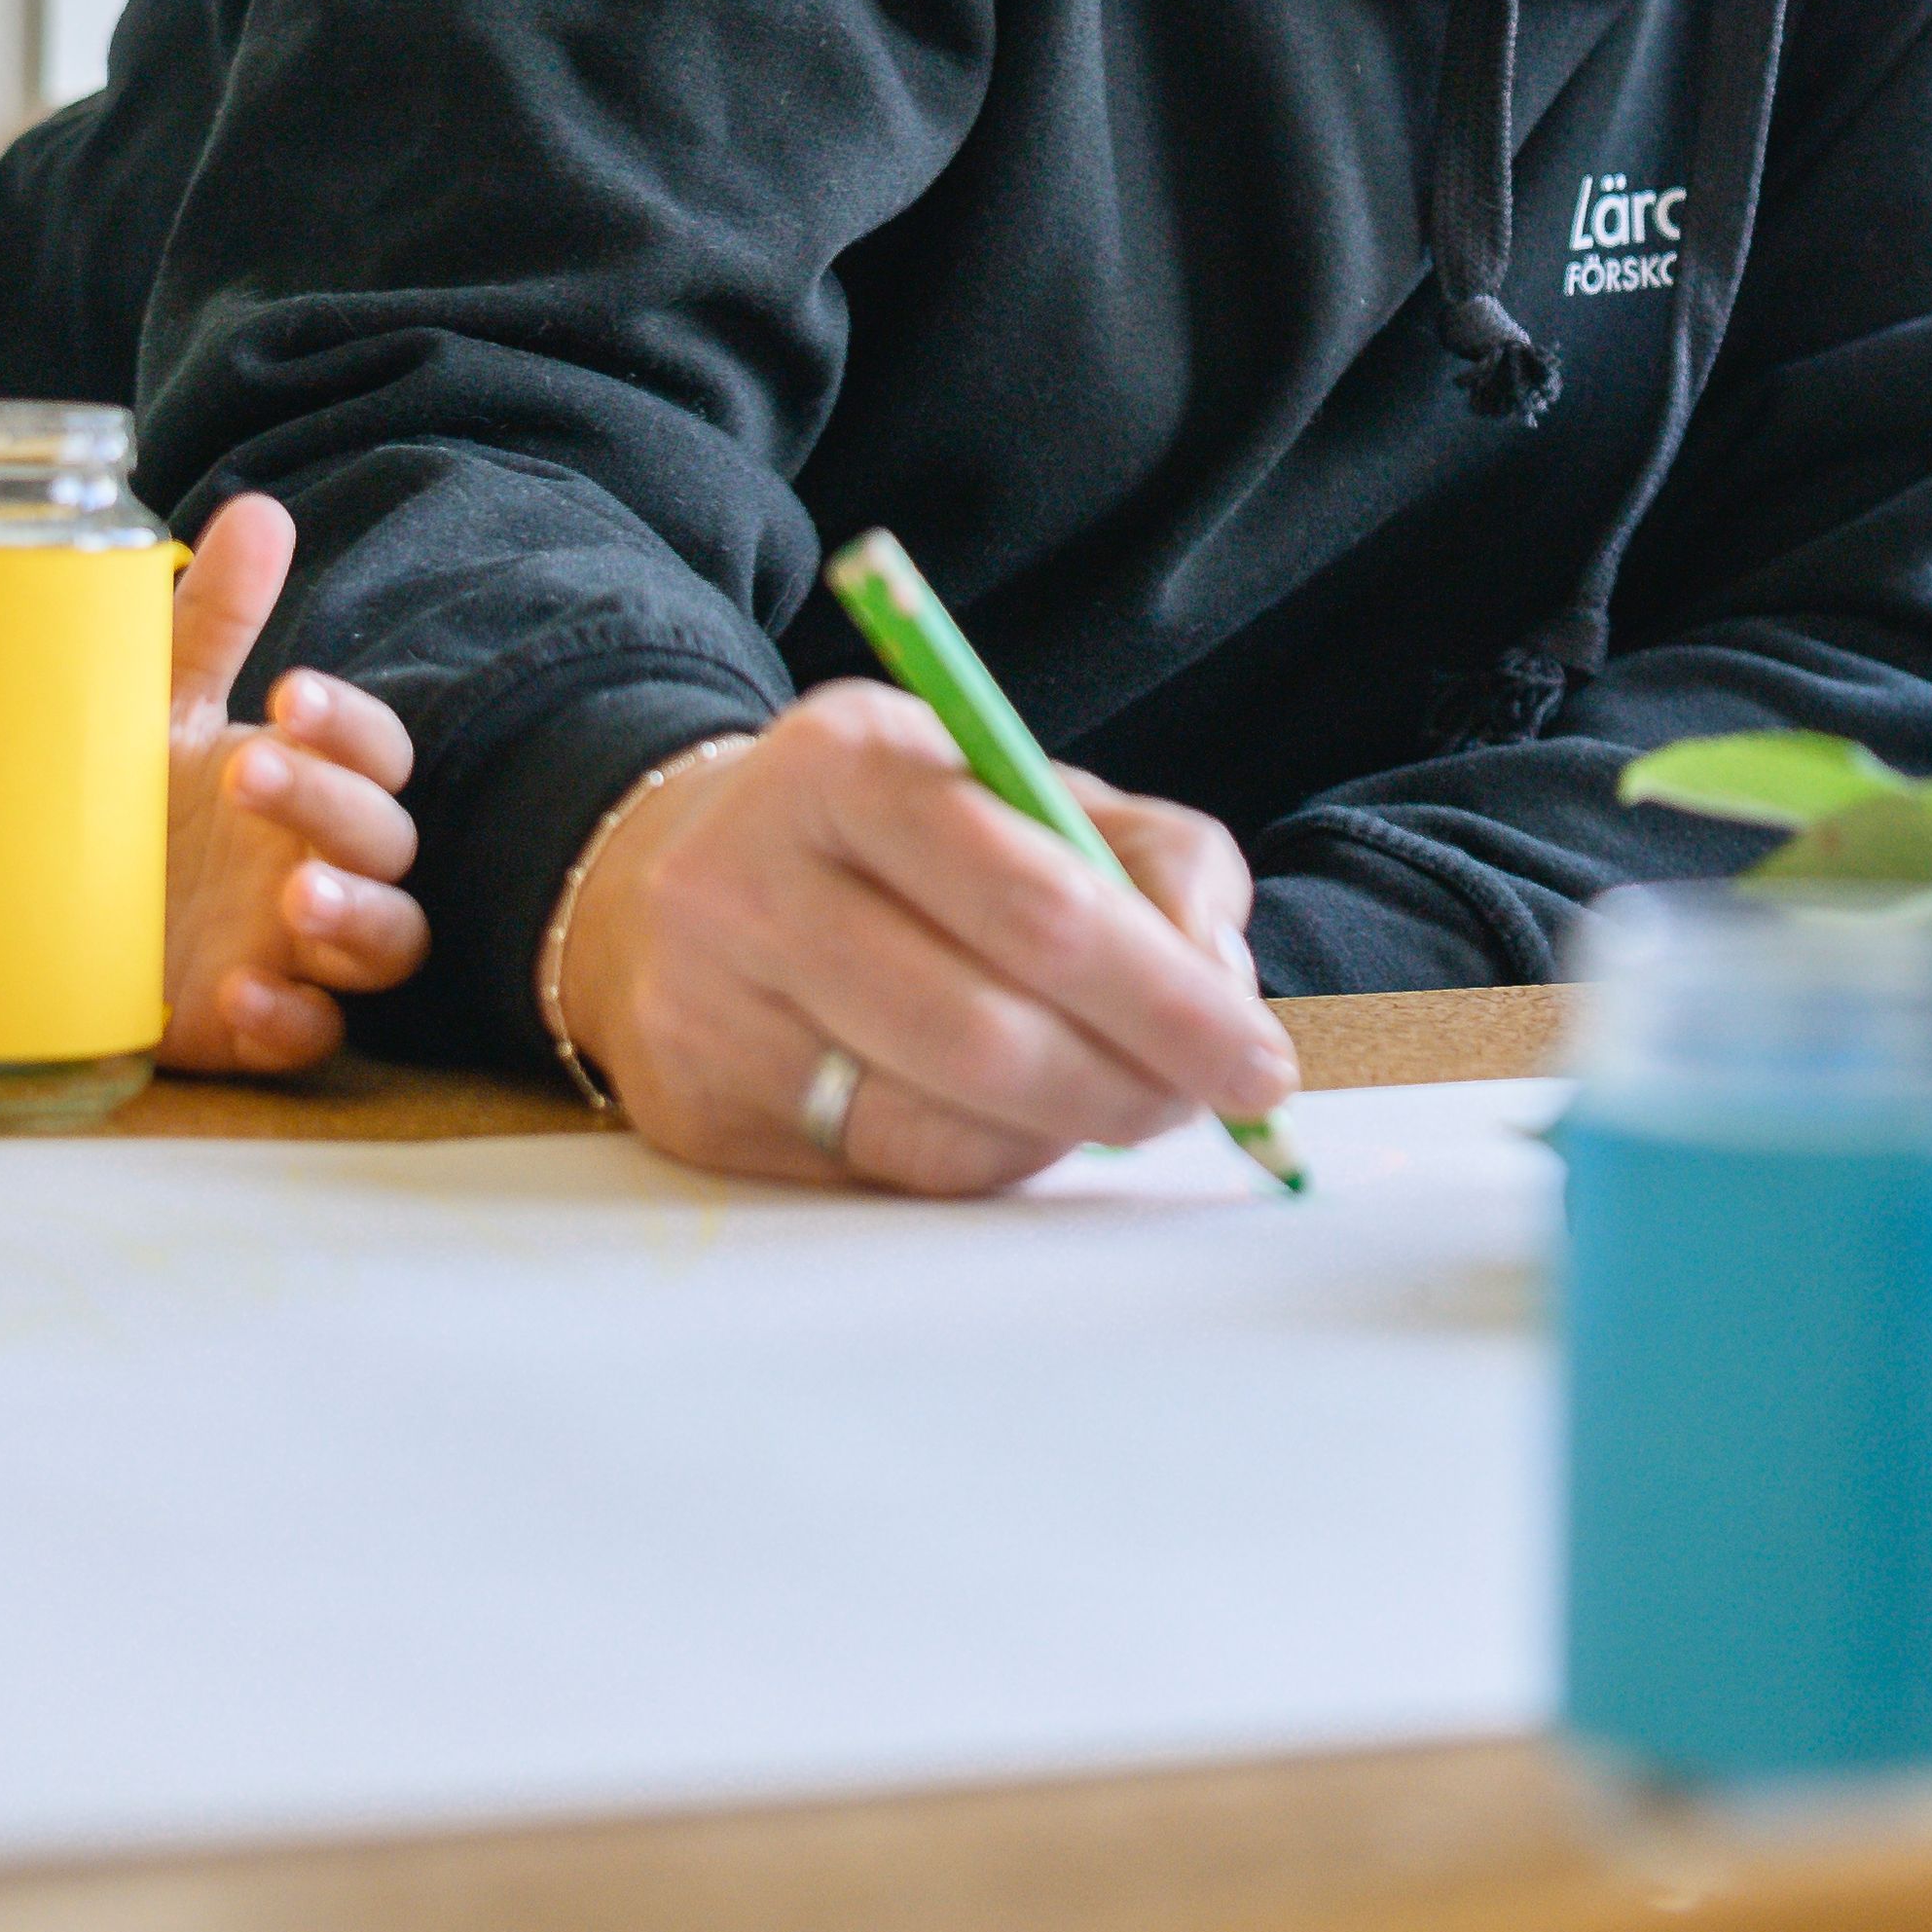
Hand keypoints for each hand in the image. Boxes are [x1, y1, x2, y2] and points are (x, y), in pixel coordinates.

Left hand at [156, 493, 426, 1072]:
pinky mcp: (252, 1024)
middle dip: (333, 806)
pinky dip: (291, 1019)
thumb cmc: (116, 795)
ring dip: (356, 919)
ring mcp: (295, 949)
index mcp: (306, 779)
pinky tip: (240, 996)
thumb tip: (261, 510)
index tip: (287, 696)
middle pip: (386, 840)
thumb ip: (209, 620)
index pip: (379, 752)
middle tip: (248, 776)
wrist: (22, 909)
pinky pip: (313, 1035)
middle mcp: (318, 862)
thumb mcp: (150, 703)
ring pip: (390, 942)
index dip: (351, 728)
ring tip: (294, 900)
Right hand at [552, 681, 1290, 1196]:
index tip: (1258, 1059)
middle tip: (1209, 1101)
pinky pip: (889, 1169)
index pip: (1034, 899)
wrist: (673, 876)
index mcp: (845, 762)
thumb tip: (1218, 981)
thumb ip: (1157, 856)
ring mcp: (706, 1006)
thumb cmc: (894, 837)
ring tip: (1124, 1101)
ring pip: (937, 1120)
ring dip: (1068, 1131)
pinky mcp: (698, 1110)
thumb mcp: (1024, 787)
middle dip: (1131, 1082)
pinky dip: (991, 1158)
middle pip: (981, 1028)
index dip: (1164, 995)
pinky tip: (1022, 1121)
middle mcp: (749, 880)